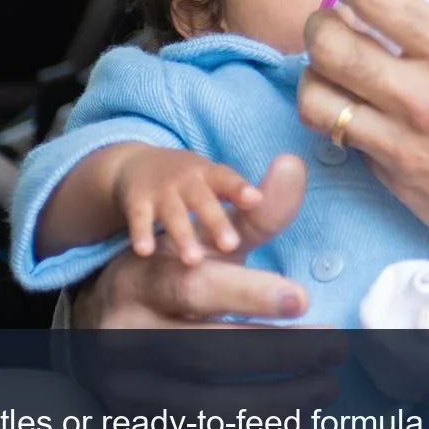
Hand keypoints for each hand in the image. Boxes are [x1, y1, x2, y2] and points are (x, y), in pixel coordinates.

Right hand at [69, 156, 344, 428]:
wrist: (105, 325)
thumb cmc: (175, 277)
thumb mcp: (207, 241)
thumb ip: (257, 213)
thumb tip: (295, 166)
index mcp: (139, 280)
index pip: (193, 290)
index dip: (248, 295)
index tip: (304, 297)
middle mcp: (122, 337)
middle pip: (200, 352)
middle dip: (276, 352)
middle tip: (335, 346)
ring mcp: (128, 390)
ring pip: (203, 405)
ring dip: (274, 400)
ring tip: (326, 385)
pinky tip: (296, 420)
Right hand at [108, 147, 259, 263]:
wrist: (136, 168)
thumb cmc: (195, 189)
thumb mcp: (221, 189)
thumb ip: (256, 206)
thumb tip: (293, 197)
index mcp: (214, 177)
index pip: (229, 181)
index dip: (240, 189)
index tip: (255, 200)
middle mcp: (189, 181)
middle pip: (203, 199)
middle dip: (216, 220)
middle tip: (232, 244)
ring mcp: (162, 192)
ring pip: (173, 213)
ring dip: (183, 234)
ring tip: (194, 260)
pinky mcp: (137, 203)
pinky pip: (138, 219)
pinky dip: (142, 233)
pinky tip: (146, 251)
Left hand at [297, 0, 428, 278]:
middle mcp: (421, 96)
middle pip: (329, 45)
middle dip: (319, 22)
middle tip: (331, 20)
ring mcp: (402, 142)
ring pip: (317, 99)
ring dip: (315, 75)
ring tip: (330, 69)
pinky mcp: (396, 180)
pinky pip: (347, 141)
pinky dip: (343, 119)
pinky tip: (362, 111)